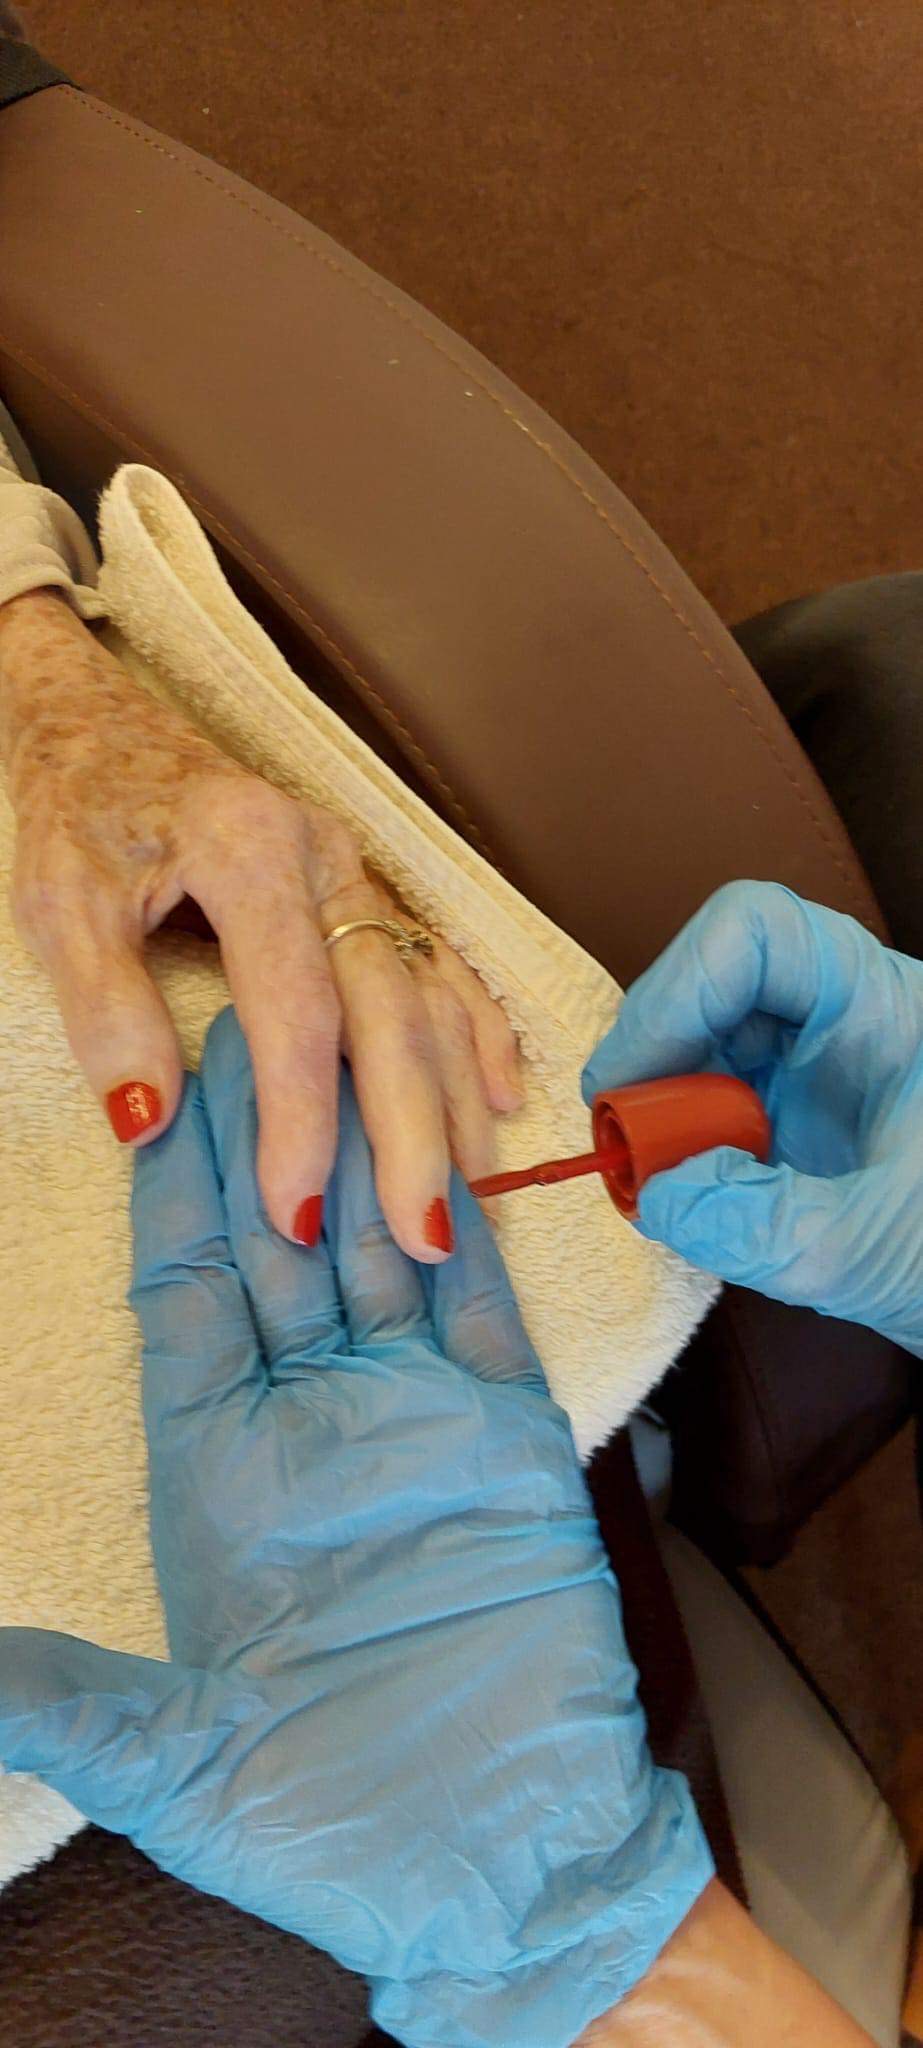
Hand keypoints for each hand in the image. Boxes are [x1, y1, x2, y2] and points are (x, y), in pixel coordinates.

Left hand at [0, 588, 522, 1260]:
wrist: (102, 722)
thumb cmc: (81, 810)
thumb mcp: (59, 900)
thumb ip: (102, 1007)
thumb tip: (148, 1124)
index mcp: (249, 851)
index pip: (294, 1009)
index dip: (302, 1117)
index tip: (295, 1211)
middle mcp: (326, 857)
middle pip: (390, 1010)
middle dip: (412, 1132)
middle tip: (424, 1237)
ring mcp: (357, 869)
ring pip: (430, 992)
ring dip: (454, 1098)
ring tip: (469, 1193)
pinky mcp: (365, 883)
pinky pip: (442, 961)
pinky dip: (477, 1029)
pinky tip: (498, 1095)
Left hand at [0, 1014, 710, 2047]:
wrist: (506, 1870)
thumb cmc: (334, 1829)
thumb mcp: (179, 1764)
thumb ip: (70, 1704)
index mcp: (216, 1475)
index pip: (185, 1297)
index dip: (173, 1196)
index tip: (154, 1096)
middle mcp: (310, 1424)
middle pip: (277, 1240)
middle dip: (261, 1128)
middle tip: (250, 1010)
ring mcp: (413, 1418)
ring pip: (376, 1242)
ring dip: (362, 1143)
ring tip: (343, 1033)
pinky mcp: (507, 1436)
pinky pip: (480, 1306)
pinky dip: (463, 1222)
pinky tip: (444, 1142)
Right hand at [582, 880, 922, 1355]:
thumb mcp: (874, 1251)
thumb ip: (763, 1226)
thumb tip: (659, 1194)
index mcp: (886, 1010)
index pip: (758, 933)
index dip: (679, 987)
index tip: (632, 1078)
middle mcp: (845, 1020)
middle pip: (717, 979)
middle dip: (656, 1050)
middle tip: (625, 1137)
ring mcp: (818, 1066)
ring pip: (704, 1036)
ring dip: (662, 1099)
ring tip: (656, 1174)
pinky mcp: (796, 1115)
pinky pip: (712, 1096)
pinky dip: (680, 1139)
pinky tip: (685, 1188)